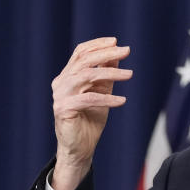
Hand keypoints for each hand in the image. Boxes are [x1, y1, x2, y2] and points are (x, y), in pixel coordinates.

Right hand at [51, 37, 131, 189]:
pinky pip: (88, 99)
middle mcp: (61, 83)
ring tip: (129, 75)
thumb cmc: (90, 120)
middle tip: (126, 51)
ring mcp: (60, 96)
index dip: (97, 45)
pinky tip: (122, 101)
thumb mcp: (101, 92)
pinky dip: (107, 99)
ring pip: (86, 76)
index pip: (80, 53)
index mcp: (67, 76)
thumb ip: (106, 74)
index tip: (116, 42)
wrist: (79, 148)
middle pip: (84, 60)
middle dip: (107, 54)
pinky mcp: (63, 109)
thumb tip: (116, 55)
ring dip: (110, 73)